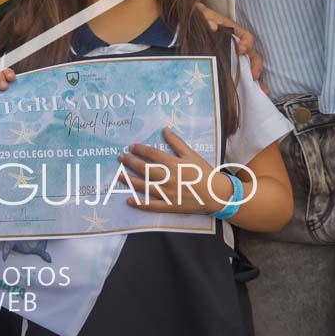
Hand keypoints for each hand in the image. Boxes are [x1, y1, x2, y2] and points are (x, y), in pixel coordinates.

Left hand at [119, 128, 233, 214]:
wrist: (216, 194)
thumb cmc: (204, 172)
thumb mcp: (191, 154)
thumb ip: (177, 142)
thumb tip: (164, 129)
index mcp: (174, 164)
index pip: (152, 154)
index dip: (140, 149)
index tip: (132, 146)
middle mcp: (169, 178)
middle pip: (145, 169)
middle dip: (130, 162)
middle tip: (120, 158)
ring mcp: (168, 193)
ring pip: (144, 186)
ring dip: (129, 181)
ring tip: (118, 176)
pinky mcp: (170, 206)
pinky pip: (152, 205)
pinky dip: (140, 204)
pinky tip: (128, 200)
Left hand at [195, 2, 265, 87]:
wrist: (193, 22)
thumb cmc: (201, 17)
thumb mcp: (201, 14)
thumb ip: (206, 17)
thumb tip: (212, 26)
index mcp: (233, 31)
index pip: (246, 36)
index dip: (247, 43)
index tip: (241, 50)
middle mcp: (238, 44)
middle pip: (252, 54)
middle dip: (255, 65)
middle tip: (254, 75)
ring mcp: (236, 56)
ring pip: (250, 67)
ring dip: (257, 78)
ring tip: (262, 90)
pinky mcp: (231, 65)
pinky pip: (243, 75)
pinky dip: (250, 85)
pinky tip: (258, 94)